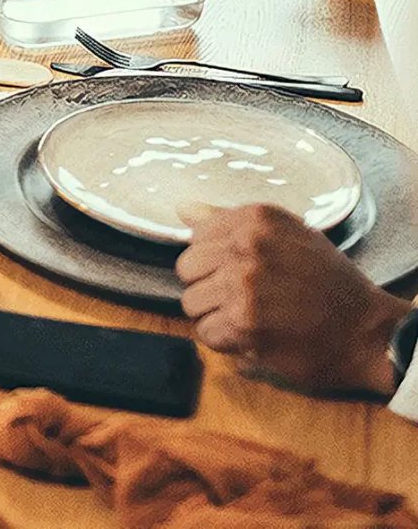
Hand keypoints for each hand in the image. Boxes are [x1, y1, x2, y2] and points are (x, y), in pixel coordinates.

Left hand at [177, 204, 405, 395]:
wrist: (368, 331)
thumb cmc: (328, 281)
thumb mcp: (288, 234)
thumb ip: (231, 220)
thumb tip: (182, 209)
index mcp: (255, 219)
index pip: (196, 235)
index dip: (213, 259)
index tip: (238, 271)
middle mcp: (246, 247)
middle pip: (187, 269)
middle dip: (208, 286)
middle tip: (241, 298)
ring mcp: (244, 286)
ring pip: (191, 303)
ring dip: (215, 316)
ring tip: (248, 318)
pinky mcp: (245, 325)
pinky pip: (206, 333)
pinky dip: (225, 341)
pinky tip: (253, 337)